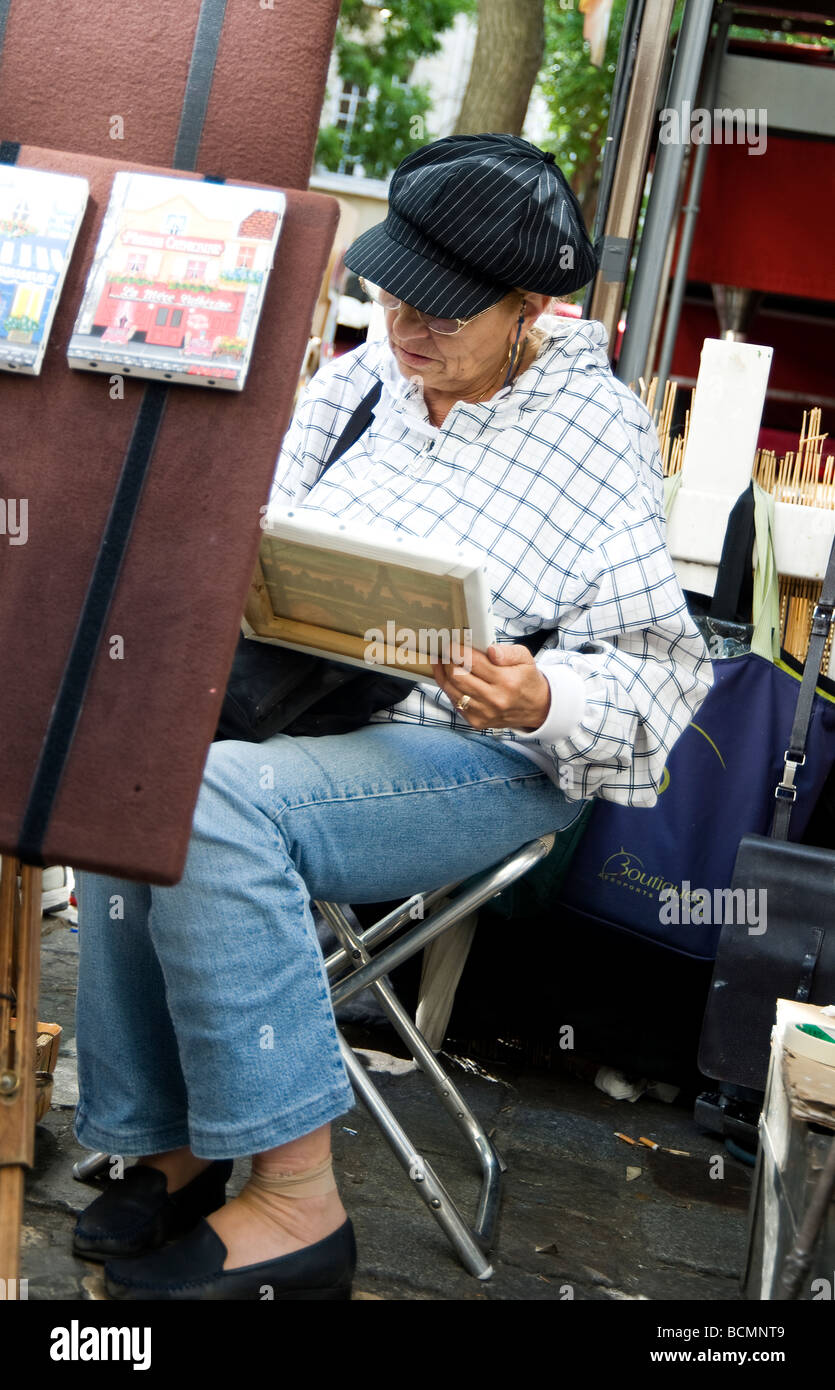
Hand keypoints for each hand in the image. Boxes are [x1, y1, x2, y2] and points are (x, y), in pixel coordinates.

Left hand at [432, 643, 550, 731]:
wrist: (536, 708)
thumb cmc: (526, 679)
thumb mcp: (526, 658)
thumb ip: (508, 652)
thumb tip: (490, 650)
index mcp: (506, 681)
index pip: (473, 663)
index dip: (458, 651)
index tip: (451, 644)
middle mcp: (494, 699)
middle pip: (458, 677)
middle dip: (448, 661)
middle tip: (445, 652)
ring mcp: (484, 713)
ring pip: (452, 691)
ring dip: (443, 674)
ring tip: (441, 662)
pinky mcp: (477, 722)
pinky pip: (455, 703)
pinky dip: (449, 689)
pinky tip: (448, 678)